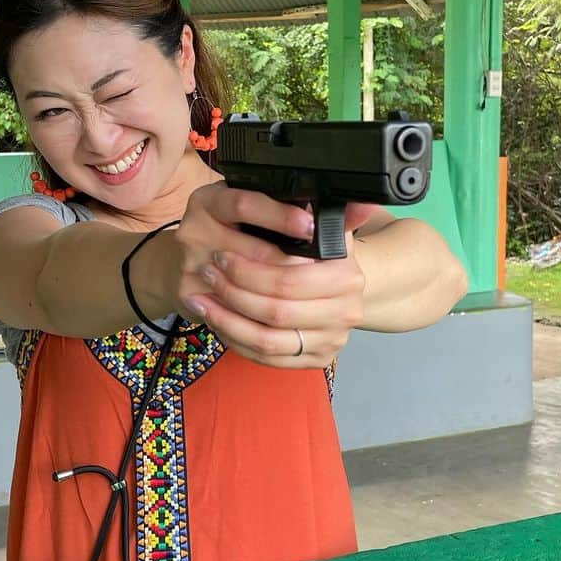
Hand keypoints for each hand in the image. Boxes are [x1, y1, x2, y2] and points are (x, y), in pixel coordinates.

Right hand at [164, 182, 316, 317]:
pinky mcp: (189, 294)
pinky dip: (261, 319)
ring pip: (246, 288)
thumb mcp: (250, 209)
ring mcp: (189, 263)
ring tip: (311, 300)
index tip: (310, 226)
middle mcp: (195, 229)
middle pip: (253, 252)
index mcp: (211, 201)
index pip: (245, 205)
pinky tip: (284, 322)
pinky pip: (233, 312)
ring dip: (282, 297)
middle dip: (293, 266)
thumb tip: (351, 209)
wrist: (184, 261)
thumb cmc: (228, 231)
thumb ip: (293, 207)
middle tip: (324, 276)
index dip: (280, 217)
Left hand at [183, 200, 380, 368]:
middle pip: (275, 311)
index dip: (248, 270)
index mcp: (346, 278)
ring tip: (200, 301)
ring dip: (227, 321)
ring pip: (267, 340)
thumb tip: (360, 199)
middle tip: (207, 273)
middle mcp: (344, 313)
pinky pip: (267, 358)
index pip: (288, 279)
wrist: (340, 290)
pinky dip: (236, 340)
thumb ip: (335, 213)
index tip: (220, 255)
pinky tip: (216, 322)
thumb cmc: (321, 256)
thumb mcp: (326, 228)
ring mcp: (331, 341)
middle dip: (233, 293)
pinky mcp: (316, 360)